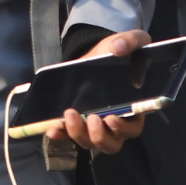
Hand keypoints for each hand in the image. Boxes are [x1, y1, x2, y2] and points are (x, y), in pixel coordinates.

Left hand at [46, 29, 151, 154]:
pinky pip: (67, 136)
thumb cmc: (117, 52)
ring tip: (69, 114)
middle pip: (111, 143)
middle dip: (99, 136)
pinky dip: (60, 135)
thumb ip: (131, 41)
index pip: (132, 128)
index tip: (111, 119)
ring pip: (89, 142)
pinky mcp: (76, 122)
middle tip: (91, 119)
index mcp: (133, 108)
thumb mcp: (129, 41)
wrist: (94, 53)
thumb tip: (118, 47)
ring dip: (78, 134)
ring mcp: (94, 125)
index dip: (123, 129)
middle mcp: (115, 123)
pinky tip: (52, 128)